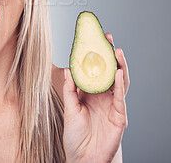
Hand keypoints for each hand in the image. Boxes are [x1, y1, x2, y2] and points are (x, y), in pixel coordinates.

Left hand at [63, 33, 128, 162]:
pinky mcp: (120, 117)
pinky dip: (121, 85)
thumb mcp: (69, 109)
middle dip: (110, 55)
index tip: (93, 40)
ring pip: (119, 82)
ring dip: (119, 66)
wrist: (83, 158)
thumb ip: (69, 90)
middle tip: (108, 38)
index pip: (96, 71)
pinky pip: (121, 98)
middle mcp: (104, 97)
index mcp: (91, 94)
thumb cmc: (76, 136)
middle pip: (110, 72)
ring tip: (116, 51)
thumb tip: (68, 69)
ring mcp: (113, 106)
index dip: (95, 56)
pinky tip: (119, 73)